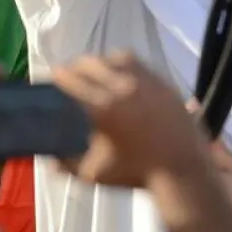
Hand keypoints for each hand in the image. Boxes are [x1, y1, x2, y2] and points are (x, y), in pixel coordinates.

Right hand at [52, 52, 210, 187]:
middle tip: (72, 73)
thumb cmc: (136, 173)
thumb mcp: (94, 173)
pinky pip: (141, 65)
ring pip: (118, 57)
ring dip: (103, 61)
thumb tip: (49, 160)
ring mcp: (147, 82)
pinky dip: (127, 66)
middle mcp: (123, 87)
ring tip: (99, 71)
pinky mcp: (164, 83)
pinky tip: (124, 77)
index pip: (73, 81)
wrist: (182, 170)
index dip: (59, 76)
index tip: (54, 75)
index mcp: (103, 108)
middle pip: (93, 63)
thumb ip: (67, 164)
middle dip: (77, 66)